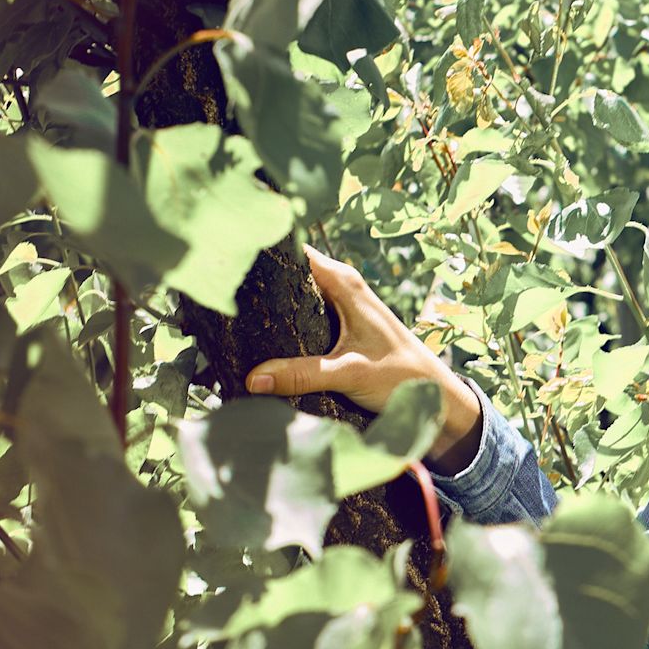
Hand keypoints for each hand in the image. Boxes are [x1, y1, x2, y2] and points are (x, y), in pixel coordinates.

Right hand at [244, 245, 482, 467]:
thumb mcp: (349, 372)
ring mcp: (339, 306)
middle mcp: (341, 287)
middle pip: (287, 275)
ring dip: (265, 306)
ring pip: (292, 296)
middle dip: (254, 283)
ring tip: (222, 315)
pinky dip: (280, 323)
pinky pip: (300, 316)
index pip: (295, 253)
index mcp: (345, 283)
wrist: (435, 395)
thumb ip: (302, 374)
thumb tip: (251, 378)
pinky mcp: (337, 327)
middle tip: (213, 296)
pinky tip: (252, 336)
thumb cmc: (402, 376)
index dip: (262, 253)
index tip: (225, 260)